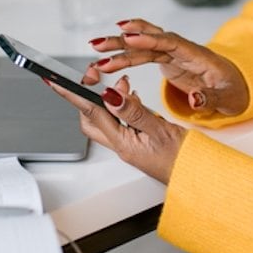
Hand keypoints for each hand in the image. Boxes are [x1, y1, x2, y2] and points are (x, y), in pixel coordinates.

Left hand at [45, 75, 185, 183]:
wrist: (198, 178)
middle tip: (92, 75)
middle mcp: (122, 145)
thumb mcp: (160, 131)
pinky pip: (122, 121)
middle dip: (86, 95)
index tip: (54, 80)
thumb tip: (111, 96)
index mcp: (123, 143)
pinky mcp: (139, 143)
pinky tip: (131, 96)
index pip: (90, 112)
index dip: (70, 94)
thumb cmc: (185, 161)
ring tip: (119, 82)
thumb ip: (134, 112)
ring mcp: (129, 144)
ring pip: (106, 118)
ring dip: (106, 98)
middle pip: (90, 118)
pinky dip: (122, 104)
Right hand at [82, 19, 249, 115]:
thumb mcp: (227, 100)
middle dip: (125, 41)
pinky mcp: (167, 60)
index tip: (130, 37)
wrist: (237, 87)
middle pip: (151, 40)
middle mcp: (183, 50)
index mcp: (198, 56)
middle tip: (101, 45)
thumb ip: (210, 99)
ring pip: (144, 44)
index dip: (150, 39)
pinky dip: (129, 46)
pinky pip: (145, 50)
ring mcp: (174, 54)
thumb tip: (194, 100)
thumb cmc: (234, 91)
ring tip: (97, 47)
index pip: (171, 43)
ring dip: (121, 45)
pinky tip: (114, 42)